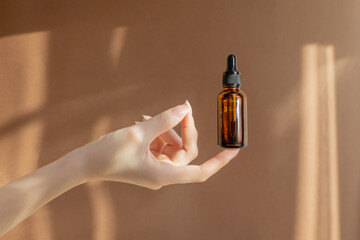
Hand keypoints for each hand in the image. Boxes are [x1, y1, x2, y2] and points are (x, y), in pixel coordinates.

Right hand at [79, 101, 238, 189]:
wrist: (86, 162)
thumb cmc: (108, 154)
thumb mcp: (138, 133)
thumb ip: (163, 120)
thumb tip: (184, 108)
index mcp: (164, 175)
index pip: (200, 171)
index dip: (219, 161)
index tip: (233, 151)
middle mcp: (163, 174)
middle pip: (186, 150)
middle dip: (185, 128)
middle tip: (182, 108)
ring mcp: (156, 167)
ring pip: (173, 144)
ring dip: (165, 128)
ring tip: (148, 119)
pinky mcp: (148, 160)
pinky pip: (161, 143)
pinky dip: (157, 131)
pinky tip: (144, 122)